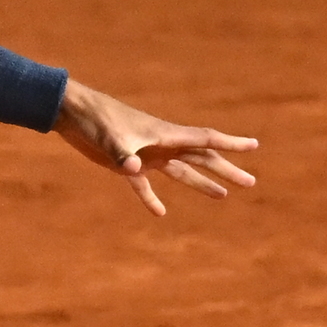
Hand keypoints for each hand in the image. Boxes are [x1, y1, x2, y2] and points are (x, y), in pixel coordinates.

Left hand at [56, 83, 259, 215]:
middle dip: (227, 170)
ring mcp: (145, 154)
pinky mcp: (124, 164)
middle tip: (250, 182)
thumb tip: (133, 169)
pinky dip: (151, 199)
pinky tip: (160, 213)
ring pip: (180, 172)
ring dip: (201, 184)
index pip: (205, 140)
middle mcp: (162, 144)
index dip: (230, 144)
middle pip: (201, 159)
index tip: (254, 146)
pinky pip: (143, 186)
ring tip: (222, 195)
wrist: (72, 113)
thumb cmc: (95, 120)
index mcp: (165, 134)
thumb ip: (123, 154)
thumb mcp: (110, 138)